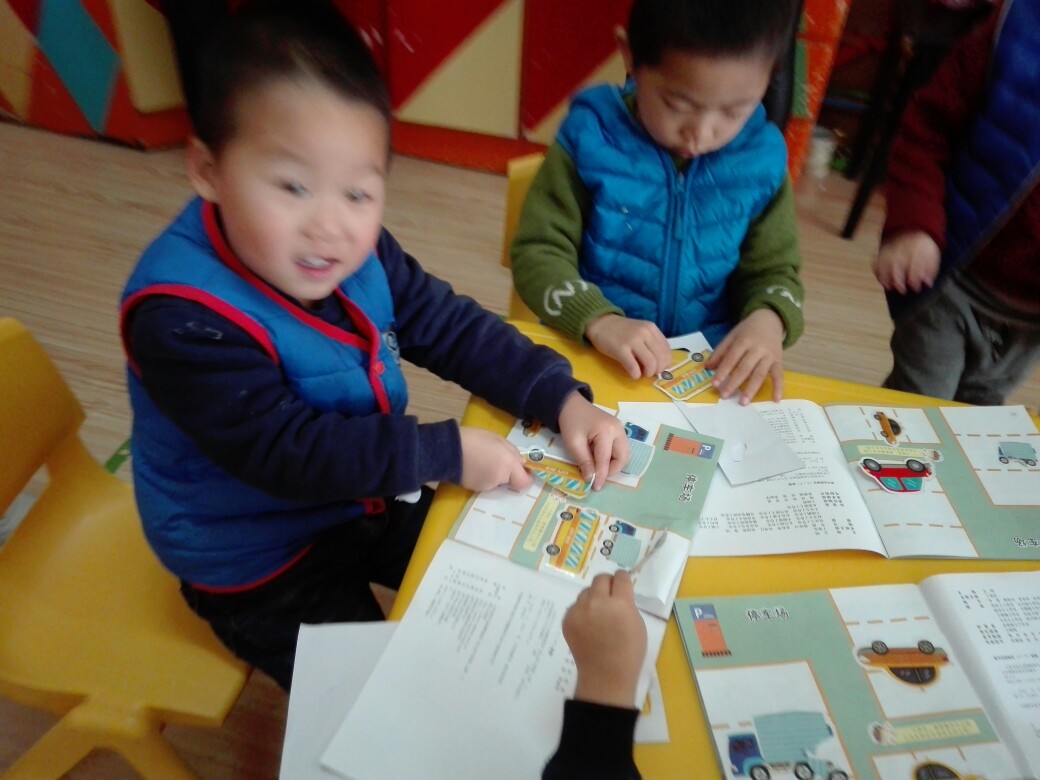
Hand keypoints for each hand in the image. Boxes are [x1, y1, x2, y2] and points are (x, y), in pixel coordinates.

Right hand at [458, 427, 531, 491]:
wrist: (448, 450)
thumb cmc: (474, 439)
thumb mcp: (497, 439)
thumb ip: (512, 452)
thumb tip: (520, 463)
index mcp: (508, 464)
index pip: (524, 482)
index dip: (524, 477)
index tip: (521, 470)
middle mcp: (499, 479)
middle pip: (509, 480)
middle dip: (506, 472)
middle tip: (494, 458)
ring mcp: (486, 486)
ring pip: (496, 482)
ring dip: (493, 474)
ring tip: (480, 460)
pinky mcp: (474, 489)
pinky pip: (484, 483)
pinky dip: (482, 477)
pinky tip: (473, 466)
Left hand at [557, 391, 628, 489]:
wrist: (571, 404)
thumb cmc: (571, 422)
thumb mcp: (574, 443)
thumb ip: (584, 461)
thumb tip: (591, 479)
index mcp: (606, 431)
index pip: (605, 459)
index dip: (601, 475)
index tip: (596, 487)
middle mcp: (618, 430)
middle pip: (622, 457)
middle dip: (612, 470)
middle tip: (598, 477)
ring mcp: (620, 429)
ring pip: (623, 454)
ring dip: (613, 464)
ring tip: (598, 469)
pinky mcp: (618, 430)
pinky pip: (620, 448)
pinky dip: (613, 457)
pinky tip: (600, 460)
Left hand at [563, 571, 647, 708]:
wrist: (605, 675)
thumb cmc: (628, 652)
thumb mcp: (637, 624)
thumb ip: (627, 603)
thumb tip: (618, 592)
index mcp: (620, 604)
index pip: (620, 577)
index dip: (623, 580)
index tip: (623, 585)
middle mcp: (597, 602)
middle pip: (600, 579)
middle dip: (607, 584)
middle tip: (611, 597)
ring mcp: (579, 610)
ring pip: (586, 591)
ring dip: (594, 597)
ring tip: (599, 616)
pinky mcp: (567, 619)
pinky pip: (576, 606)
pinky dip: (583, 611)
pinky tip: (589, 626)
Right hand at [585, 314, 671, 379]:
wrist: (600, 323)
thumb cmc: (621, 330)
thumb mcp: (640, 331)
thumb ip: (651, 343)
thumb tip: (659, 364)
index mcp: (652, 329)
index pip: (667, 351)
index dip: (665, 364)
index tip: (658, 368)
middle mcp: (645, 333)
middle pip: (660, 358)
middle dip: (657, 370)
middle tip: (649, 373)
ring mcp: (633, 341)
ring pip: (651, 363)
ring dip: (648, 373)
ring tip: (641, 374)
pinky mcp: (621, 349)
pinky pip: (634, 367)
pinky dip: (636, 375)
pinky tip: (633, 374)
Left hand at [707, 308, 784, 403]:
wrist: (770, 320)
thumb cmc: (747, 330)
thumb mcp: (732, 336)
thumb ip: (720, 351)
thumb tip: (708, 367)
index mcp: (744, 341)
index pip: (732, 358)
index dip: (723, 371)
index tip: (715, 384)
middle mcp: (758, 348)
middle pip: (745, 368)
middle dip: (734, 383)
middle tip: (725, 396)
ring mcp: (769, 355)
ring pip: (760, 374)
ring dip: (751, 389)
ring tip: (743, 402)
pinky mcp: (779, 361)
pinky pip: (779, 375)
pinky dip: (779, 388)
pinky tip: (776, 400)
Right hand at [873, 231, 940, 293]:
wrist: (913, 229)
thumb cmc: (923, 247)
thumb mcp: (933, 255)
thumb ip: (931, 269)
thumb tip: (928, 282)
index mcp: (918, 248)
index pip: (915, 264)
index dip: (915, 278)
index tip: (916, 289)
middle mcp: (903, 247)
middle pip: (898, 264)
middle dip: (899, 279)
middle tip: (902, 291)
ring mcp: (891, 247)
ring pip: (885, 262)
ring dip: (885, 276)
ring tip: (888, 287)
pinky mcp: (882, 249)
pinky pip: (876, 259)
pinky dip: (876, 269)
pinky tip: (880, 278)